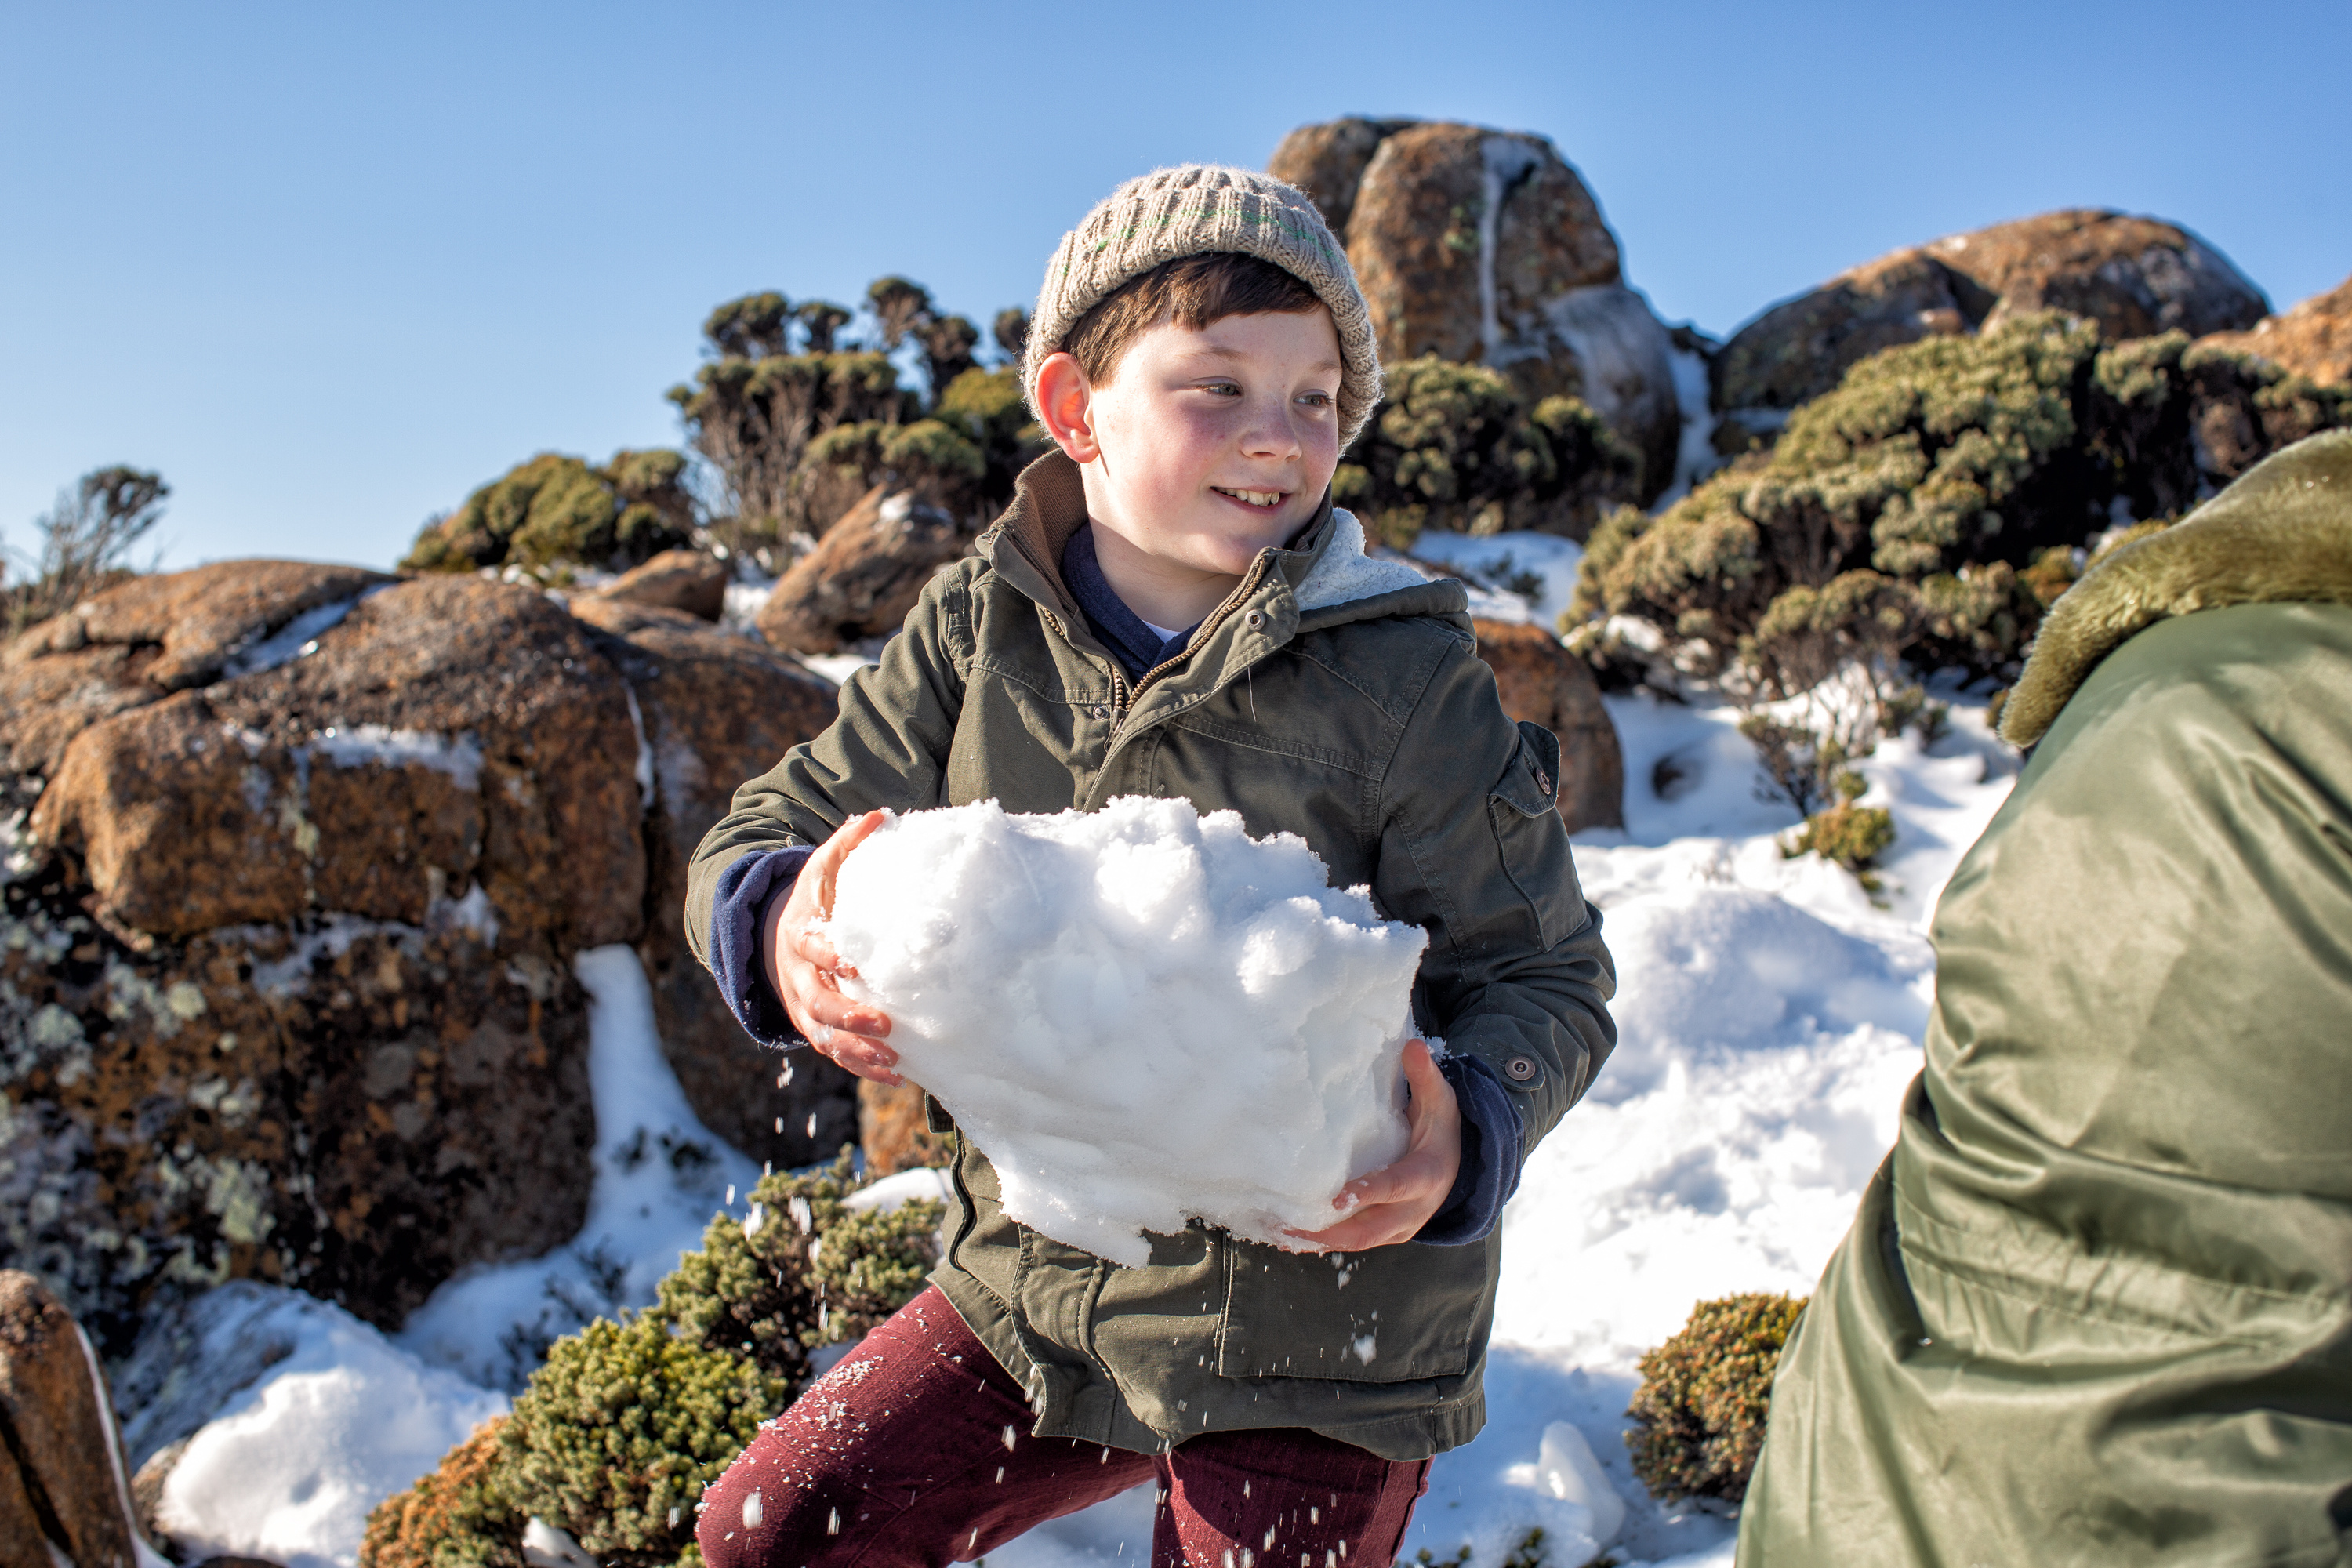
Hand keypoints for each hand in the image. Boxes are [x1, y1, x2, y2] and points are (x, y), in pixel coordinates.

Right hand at [763, 810, 901, 1085]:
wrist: (776, 934)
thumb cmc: (813, 900)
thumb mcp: (822, 868)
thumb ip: (848, 843)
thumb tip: (882, 814)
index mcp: (800, 934)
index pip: (810, 946)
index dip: (829, 955)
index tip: (855, 962)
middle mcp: (798, 975)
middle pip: (816, 1001)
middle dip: (848, 1014)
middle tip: (884, 1023)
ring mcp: (805, 1005)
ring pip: (825, 1035)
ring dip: (857, 1051)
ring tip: (892, 1061)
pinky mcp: (817, 1027)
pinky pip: (836, 1052)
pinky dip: (862, 1066)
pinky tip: (897, 1074)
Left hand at [1290, 1039, 1461, 1251]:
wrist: (1456, 1166)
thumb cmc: (1442, 1129)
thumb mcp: (1439, 1102)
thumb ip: (1426, 1077)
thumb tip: (1413, 1046)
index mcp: (1427, 1177)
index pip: (1396, 1187)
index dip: (1367, 1194)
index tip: (1336, 1199)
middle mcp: (1413, 1211)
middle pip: (1370, 1230)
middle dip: (1330, 1232)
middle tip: (1290, 1226)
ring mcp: (1399, 1227)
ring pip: (1357, 1242)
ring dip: (1319, 1241)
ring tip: (1279, 1233)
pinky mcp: (1385, 1233)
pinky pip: (1353, 1243)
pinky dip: (1322, 1243)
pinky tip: (1288, 1241)